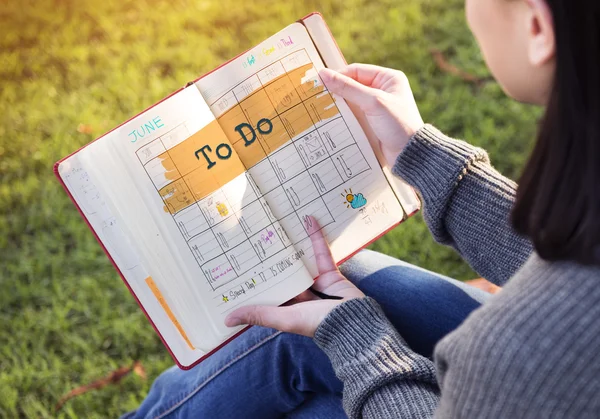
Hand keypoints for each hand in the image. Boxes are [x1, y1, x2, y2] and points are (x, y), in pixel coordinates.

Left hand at [224, 217, 364, 336]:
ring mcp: (316, 283)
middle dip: (271, 258)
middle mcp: (300, 295)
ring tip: (278, 225)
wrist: (354, 322)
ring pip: (300, 260)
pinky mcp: (330, 272)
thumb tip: (226, 320)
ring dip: (292, 244)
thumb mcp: (283, 318)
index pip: (268, 291)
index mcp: (287, 307)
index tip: (238, 265)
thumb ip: (258, 314)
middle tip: (255, 236)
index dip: (255, 280)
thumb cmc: (316, 323)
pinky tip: (308, 220)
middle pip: (283, 273)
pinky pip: (320, 252)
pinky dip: (316, 236)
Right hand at [319, 64, 423, 166]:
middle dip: (337, 92)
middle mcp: (383, 90)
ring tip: (320, 110)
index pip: (357, 71)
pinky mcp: (372, 122)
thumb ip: (348, 87)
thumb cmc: (397, 124)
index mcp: (388, 78)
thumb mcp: (373, 102)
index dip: (338, 76)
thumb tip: (324, 74)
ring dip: (338, 106)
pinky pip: (353, 115)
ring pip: (351, 102)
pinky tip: (332, 121)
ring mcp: (377, 107)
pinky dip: (343, 117)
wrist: (409, 154)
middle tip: (317, 97)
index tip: (320, 83)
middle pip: (352, 85)